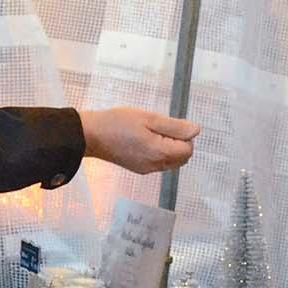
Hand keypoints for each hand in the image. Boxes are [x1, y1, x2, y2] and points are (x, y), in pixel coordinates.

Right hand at [81, 107, 200, 173]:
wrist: (91, 135)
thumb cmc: (118, 122)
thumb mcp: (149, 118)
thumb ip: (175, 126)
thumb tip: (195, 131)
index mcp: (160, 153)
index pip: (188, 150)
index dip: (184, 136)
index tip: (168, 125)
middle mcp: (156, 166)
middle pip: (182, 158)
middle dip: (179, 143)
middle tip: (160, 128)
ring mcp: (147, 169)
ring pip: (171, 162)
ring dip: (170, 148)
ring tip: (151, 133)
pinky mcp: (139, 169)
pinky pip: (159, 163)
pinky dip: (159, 153)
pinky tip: (144, 141)